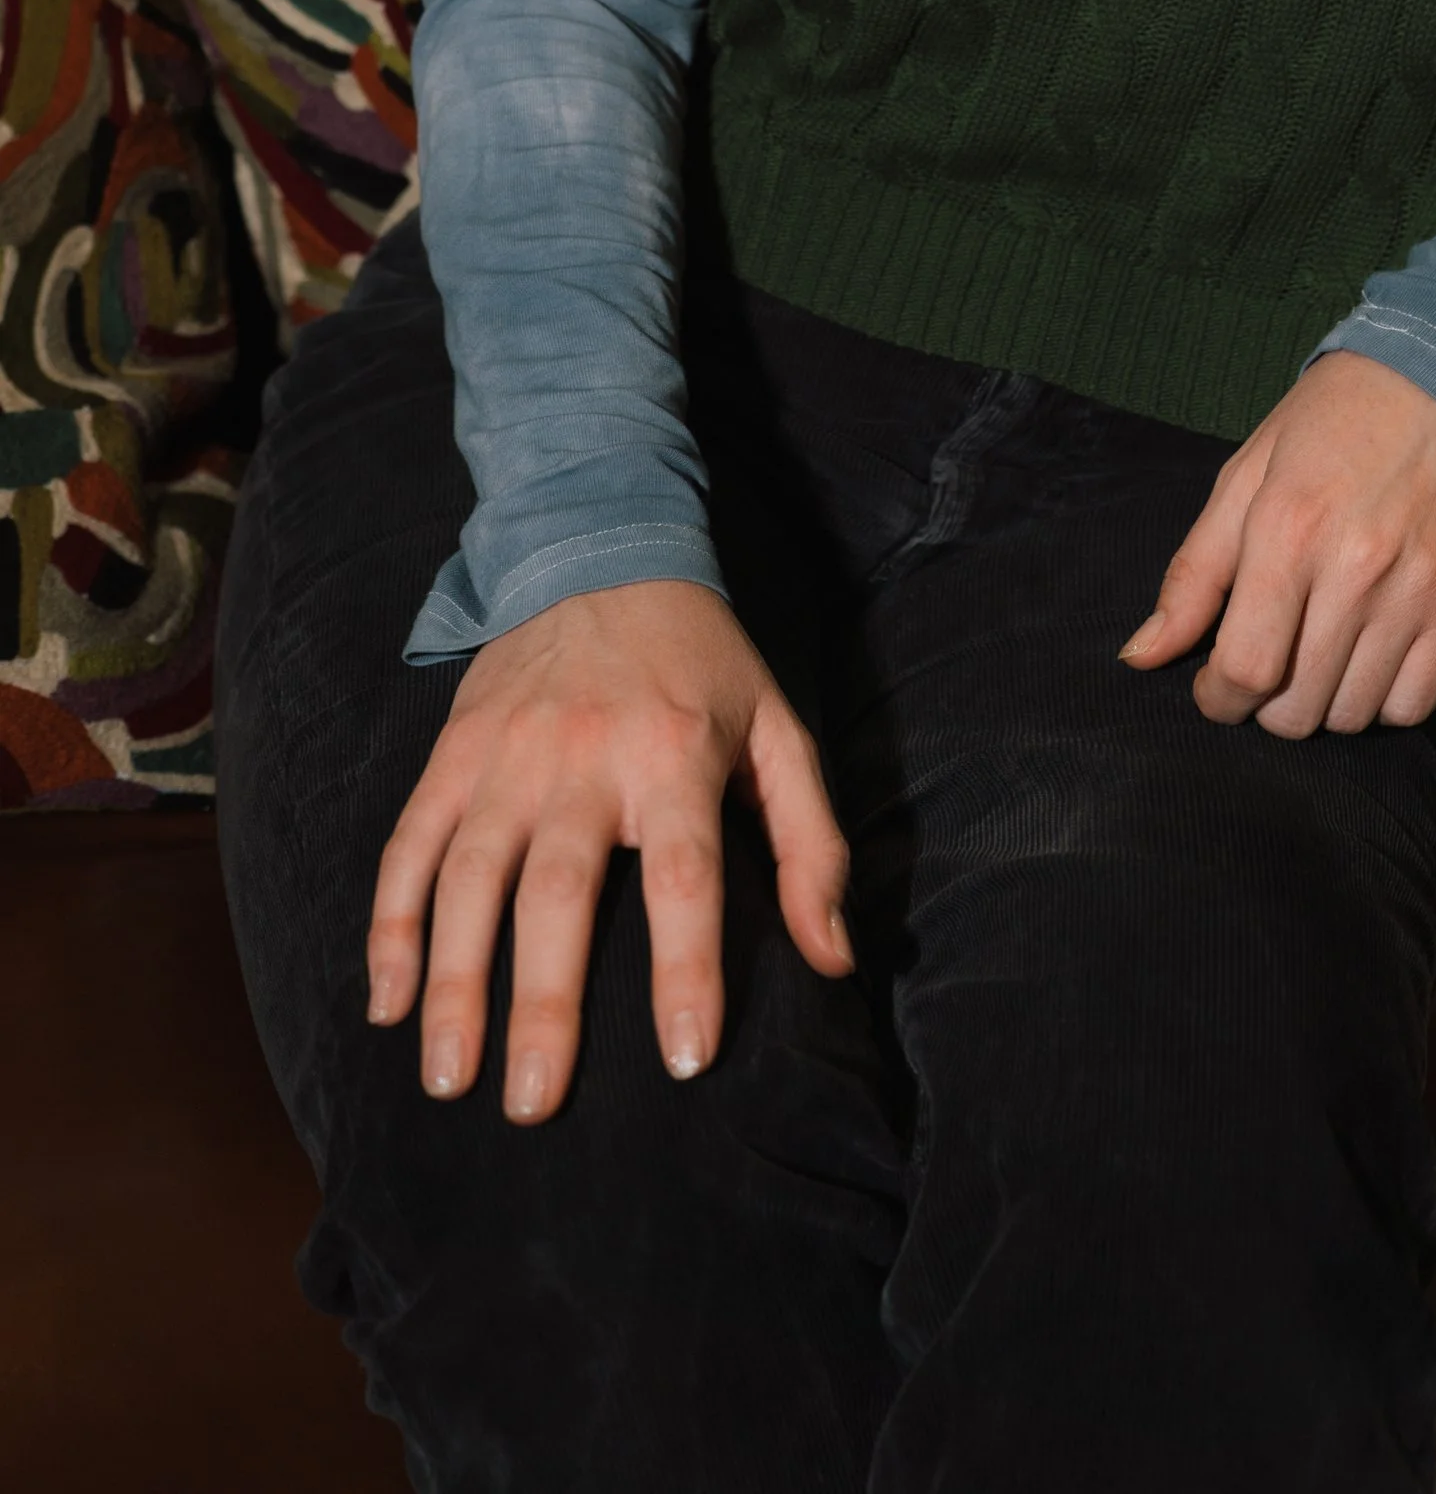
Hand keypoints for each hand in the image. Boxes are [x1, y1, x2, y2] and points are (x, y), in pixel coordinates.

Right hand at [366, 579, 850, 1125]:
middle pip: (557, 893)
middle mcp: (584, 756)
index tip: (686, 1059)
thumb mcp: (780, 732)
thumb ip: (810, 846)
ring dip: (452, 985)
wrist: (601, 547)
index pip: (684, 874)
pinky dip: (389, 927)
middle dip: (543, 1005)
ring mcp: (507, 755)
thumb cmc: (703, 663)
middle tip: (533, 1105)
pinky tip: (386, 1004)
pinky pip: (409, 847)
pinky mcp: (452, 752)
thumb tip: (833, 958)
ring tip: (450, 1080)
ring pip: (468, 880)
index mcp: (676, 753)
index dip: (685, 968)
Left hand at [1120, 352, 1435, 735]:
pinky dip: (1380, 702)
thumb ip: (1193, 573)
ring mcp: (1419, 590)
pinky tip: (1367, 659)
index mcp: (1288, 528)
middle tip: (1268, 658)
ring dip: (1321, 702)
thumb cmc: (1330, 425)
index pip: (1245, 669)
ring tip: (1317, 652)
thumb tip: (1139, 656)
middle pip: (1295, 708)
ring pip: (1351, 715)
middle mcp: (1357, 567)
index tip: (1214, 686)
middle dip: (1264, 703)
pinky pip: (1413, 706)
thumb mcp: (1245, 477)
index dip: (1217, 698)